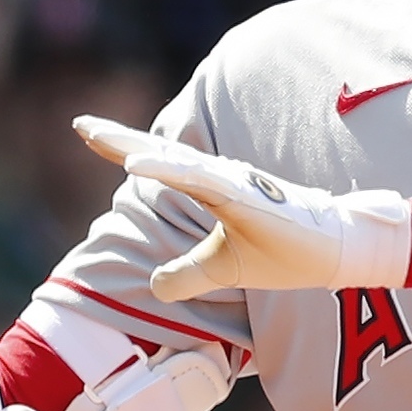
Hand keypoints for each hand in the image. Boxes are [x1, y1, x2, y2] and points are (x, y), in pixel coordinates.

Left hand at [72, 116, 411, 300]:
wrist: (331, 252)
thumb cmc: (282, 251)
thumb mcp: (220, 270)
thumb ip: (185, 274)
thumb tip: (152, 286)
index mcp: (208, 186)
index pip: (156, 161)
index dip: (121, 146)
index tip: (86, 131)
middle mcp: (216, 177)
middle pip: (158, 152)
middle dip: (118, 138)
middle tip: (80, 124)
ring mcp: (232, 183)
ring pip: (177, 162)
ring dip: (139, 151)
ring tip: (102, 143)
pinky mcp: (248, 195)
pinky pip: (201, 180)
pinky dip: (170, 170)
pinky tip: (141, 165)